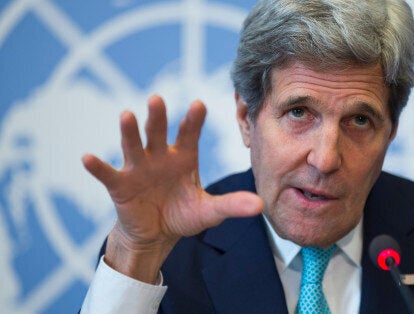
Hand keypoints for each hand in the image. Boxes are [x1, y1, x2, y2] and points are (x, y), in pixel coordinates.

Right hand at [82, 95, 262, 282]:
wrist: (157, 234)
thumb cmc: (183, 215)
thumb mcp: (209, 211)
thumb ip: (232, 205)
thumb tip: (261, 205)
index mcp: (184, 157)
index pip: (190, 133)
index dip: (193, 120)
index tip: (199, 104)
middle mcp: (160, 156)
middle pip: (158, 132)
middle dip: (158, 117)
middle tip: (157, 99)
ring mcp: (138, 168)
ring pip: (133, 145)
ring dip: (129, 131)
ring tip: (127, 115)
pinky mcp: (120, 185)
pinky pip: (108, 173)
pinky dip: (98, 167)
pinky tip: (87, 158)